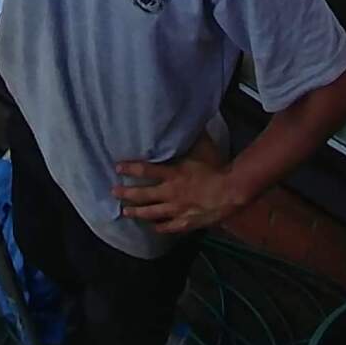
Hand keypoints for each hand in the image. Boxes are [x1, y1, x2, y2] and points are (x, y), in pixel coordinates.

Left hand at [113, 136, 239, 236]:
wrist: (230, 192)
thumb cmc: (216, 167)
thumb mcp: (203, 146)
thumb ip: (192, 134)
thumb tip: (189, 117)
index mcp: (173, 174)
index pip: (146, 170)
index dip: (130, 168)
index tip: (118, 167)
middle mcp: (171, 193)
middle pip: (143, 195)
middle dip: (127, 194)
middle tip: (114, 192)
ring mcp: (177, 210)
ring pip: (152, 213)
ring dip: (137, 212)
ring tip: (125, 212)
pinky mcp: (186, 223)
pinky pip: (168, 227)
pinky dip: (159, 227)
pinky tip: (152, 227)